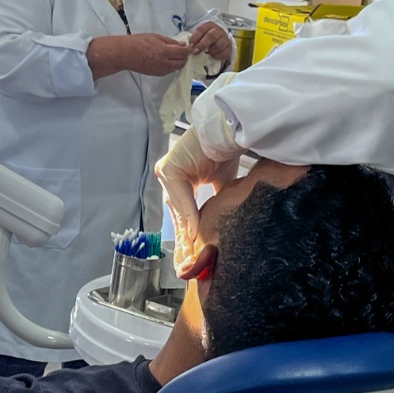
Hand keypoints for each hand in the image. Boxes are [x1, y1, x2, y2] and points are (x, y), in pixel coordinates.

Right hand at [121, 33, 193, 76]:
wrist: (125, 54)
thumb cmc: (138, 42)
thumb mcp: (156, 37)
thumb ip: (170, 41)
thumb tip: (182, 45)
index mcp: (164, 51)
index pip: (183, 53)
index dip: (189, 49)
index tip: (191, 46)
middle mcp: (164, 63)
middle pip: (181, 62)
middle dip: (185, 57)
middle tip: (184, 50)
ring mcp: (160, 70)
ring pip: (176, 68)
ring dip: (179, 62)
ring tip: (176, 55)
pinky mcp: (156, 74)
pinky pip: (169, 71)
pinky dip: (172, 66)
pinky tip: (168, 60)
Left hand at [156, 126, 241, 275]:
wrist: (227, 131)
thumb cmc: (225, 151)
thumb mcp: (220, 184)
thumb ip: (212, 203)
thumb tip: (214, 225)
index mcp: (179, 179)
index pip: (182, 211)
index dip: (188, 231)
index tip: (193, 252)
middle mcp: (169, 176)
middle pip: (176, 212)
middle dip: (184, 238)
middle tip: (189, 260)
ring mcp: (166, 173)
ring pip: (177, 207)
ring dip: (186, 231)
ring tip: (193, 252)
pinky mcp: (168, 170)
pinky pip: (181, 198)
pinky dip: (189, 215)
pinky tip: (195, 232)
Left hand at [186, 20, 233, 63]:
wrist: (219, 40)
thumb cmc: (206, 37)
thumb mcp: (200, 35)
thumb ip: (195, 39)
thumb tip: (188, 46)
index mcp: (209, 25)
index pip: (201, 29)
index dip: (195, 37)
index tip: (190, 44)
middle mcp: (218, 30)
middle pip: (211, 36)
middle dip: (202, 45)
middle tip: (195, 52)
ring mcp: (225, 38)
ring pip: (218, 45)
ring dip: (211, 51)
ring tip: (206, 53)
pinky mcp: (229, 47)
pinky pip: (224, 53)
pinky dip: (217, 56)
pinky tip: (213, 56)